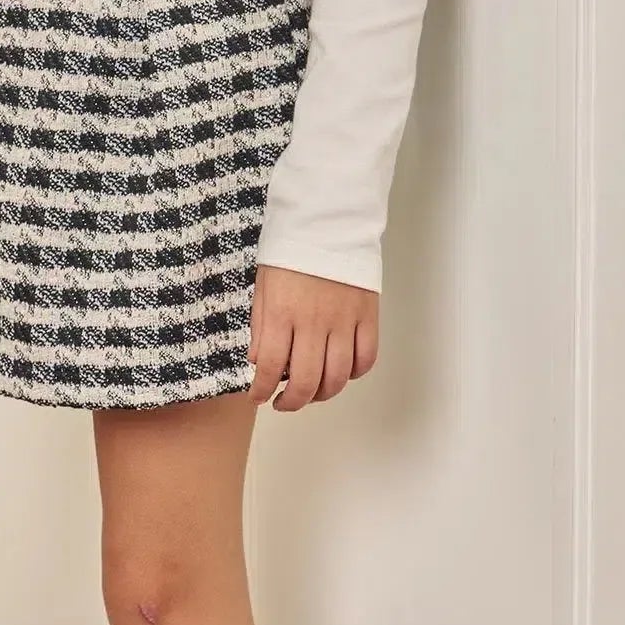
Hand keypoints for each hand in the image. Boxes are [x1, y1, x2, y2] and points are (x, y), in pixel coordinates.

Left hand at [247, 263, 379, 409]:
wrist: (328, 221)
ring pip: (337, 377)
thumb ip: (260, 326)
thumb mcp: (263, 286)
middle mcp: (313, 321)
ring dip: (322, 395)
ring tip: (311, 394)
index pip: (269, 367)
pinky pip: (365, 358)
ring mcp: (344, 321)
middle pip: (305, 381)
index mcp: (281, 312)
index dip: (261, 390)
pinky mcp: (367, 316)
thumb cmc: (291, 250)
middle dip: (291, 402)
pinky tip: (340, 373)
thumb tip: (258, 362)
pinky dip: (353, 374)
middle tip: (283, 403)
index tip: (257, 397)